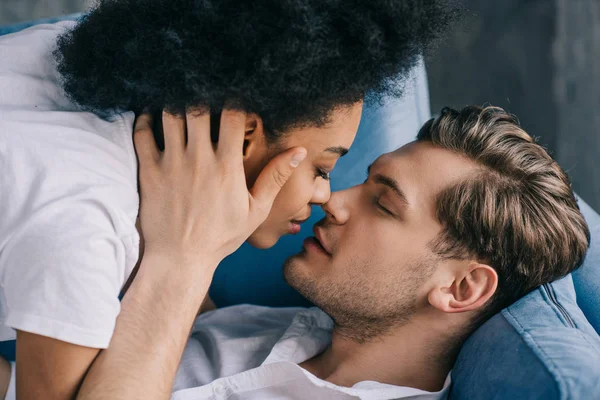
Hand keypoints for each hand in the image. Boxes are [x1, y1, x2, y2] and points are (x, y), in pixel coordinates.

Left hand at [133, 109, 306, 269]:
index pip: (233, 115)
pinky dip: (146, 120)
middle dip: (204, 96)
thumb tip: (299, 151)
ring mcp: (171, 163)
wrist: (181, 258)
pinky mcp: (149, 171)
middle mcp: (198, 159)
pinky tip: (154, 117)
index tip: (235, 99)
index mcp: (227, 166)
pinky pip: (142, 133)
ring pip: (170, 114)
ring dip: (177, 104)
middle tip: (206, 97)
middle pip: (198, 106)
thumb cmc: (221, 236)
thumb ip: (275, 177)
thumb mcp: (256, 210)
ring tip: (183, 105)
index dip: (236, 100)